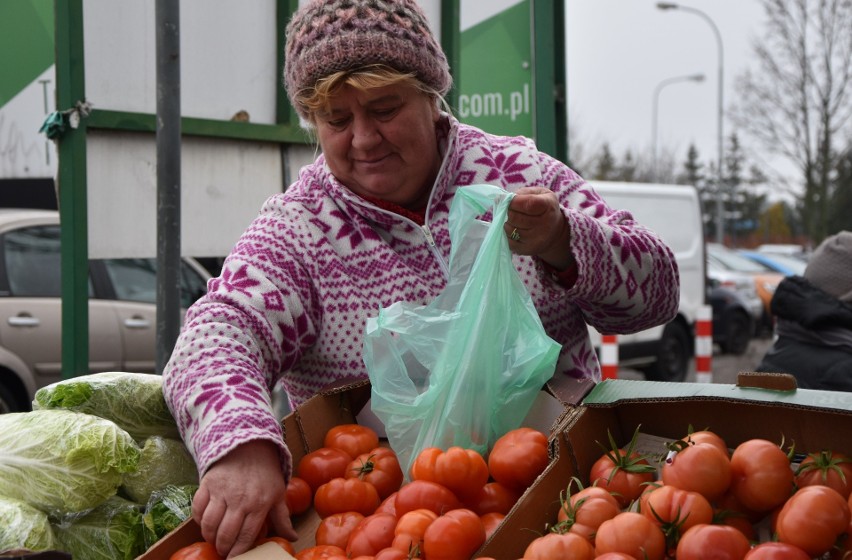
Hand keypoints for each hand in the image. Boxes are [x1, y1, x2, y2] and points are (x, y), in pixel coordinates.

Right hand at [192, 440, 297, 557]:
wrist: (248, 445)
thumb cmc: (265, 472)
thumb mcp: (277, 494)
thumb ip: (282, 518)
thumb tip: (293, 538)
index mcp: (258, 504)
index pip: (245, 536)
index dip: (238, 553)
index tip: (234, 559)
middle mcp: (239, 500)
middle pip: (225, 534)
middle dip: (223, 548)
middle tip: (224, 551)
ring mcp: (221, 492)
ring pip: (209, 524)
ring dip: (210, 537)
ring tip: (214, 540)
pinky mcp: (207, 484)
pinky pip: (197, 509)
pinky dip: (199, 520)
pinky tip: (205, 524)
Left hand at [504, 187, 573, 269]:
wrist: (554, 232)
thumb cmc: (544, 208)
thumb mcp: (540, 194)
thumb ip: (523, 193)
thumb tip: (501, 199)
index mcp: (548, 207)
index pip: (526, 204)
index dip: (514, 202)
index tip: (512, 201)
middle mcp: (545, 225)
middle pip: (515, 217)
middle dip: (509, 211)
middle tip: (513, 210)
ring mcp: (536, 240)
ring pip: (510, 229)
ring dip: (508, 222)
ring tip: (515, 220)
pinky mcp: (527, 250)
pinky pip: (508, 240)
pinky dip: (508, 234)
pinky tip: (515, 230)